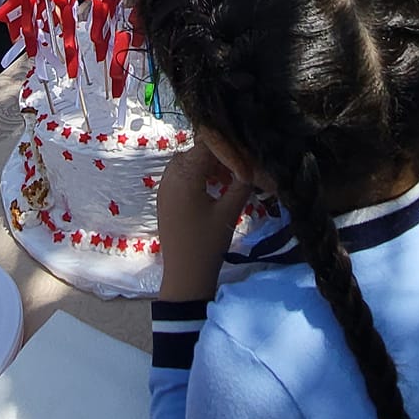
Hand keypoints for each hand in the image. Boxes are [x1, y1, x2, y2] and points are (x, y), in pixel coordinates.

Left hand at [157, 135, 251, 301]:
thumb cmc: (208, 243)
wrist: (185, 274)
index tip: (249, 153)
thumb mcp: (230, 211)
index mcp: (184, 175)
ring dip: (210, 165)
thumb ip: (242, 182)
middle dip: (221, 155)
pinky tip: (216, 187)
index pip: (208, 144)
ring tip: (231, 178)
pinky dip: (199, 175)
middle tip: (243, 167)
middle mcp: (170, 175)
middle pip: (198, 150)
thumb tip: (253, 162)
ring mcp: (165, 185)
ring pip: (190, 161)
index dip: (230, 145)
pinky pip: (182, 174)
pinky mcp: (165, 196)